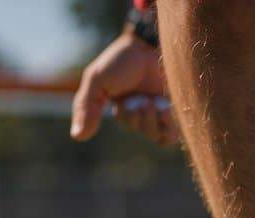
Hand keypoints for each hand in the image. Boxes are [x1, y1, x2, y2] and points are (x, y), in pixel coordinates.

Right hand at [70, 31, 176, 145]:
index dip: (124, 116)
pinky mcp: (178, 109)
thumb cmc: (122, 59)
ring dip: (152, 120)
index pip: (125, 124)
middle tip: (140, 99)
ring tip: (153, 102)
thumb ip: (85, 107)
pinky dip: (168, 128)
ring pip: (157, 135)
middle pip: (141, 130)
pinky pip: (173, 135)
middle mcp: (145, 107)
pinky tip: (165, 109)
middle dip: (138, 117)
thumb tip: (77, 136)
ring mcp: (163, 108)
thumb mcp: (96, 80)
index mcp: (125, 103)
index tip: (125, 99)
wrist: (151, 44)